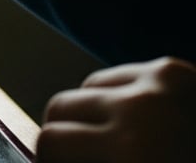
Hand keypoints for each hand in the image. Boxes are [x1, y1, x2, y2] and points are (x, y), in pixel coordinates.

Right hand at [38, 57, 195, 162]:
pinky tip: (143, 123)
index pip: (50, 141)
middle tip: (90, 159)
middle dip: (69, 136)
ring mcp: (160, 85)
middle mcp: (140, 110)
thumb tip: (52, 159)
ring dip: (94, 113)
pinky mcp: (175, 72)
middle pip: (60, 107)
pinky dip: (122, 97)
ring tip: (119, 142)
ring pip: (88, 87)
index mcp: (129, 152)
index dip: (54, 162)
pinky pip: (121, 76)